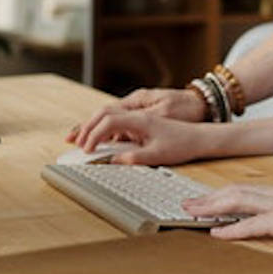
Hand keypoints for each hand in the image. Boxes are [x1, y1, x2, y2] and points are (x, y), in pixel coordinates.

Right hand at [74, 111, 208, 165]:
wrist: (200, 136)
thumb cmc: (182, 143)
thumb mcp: (158, 154)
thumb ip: (134, 157)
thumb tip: (112, 161)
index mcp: (142, 118)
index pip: (109, 120)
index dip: (93, 134)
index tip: (86, 150)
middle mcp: (139, 112)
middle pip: (105, 113)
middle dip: (86, 127)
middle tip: (71, 142)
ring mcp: (140, 115)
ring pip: (110, 115)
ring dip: (93, 126)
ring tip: (77, 139)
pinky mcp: (141, 121)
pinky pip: (118, 121)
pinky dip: (104, 128)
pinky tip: (98, 139)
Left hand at [183, 184, 272, 242]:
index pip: (246, 189)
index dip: (222, 193)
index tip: (205, 197)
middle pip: (235, 192)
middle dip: (208, 198)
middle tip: (186, 204)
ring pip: (238, 202)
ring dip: (211, 208)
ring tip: (191, 213)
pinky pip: (253, 224)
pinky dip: (231, 229)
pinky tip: (216, 233)